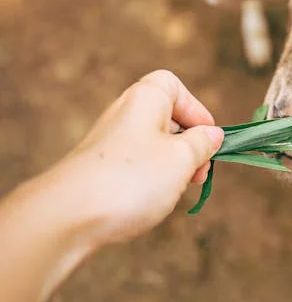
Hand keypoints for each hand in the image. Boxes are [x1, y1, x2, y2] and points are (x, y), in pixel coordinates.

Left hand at [47, 70, 223, 250]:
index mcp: (146, 98)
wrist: (68, 215)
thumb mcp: (182, 159)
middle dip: (189, 145)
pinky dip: (150, 180)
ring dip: (172, 166)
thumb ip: (202, 144)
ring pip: (152, 146)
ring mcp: (109, 142)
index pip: (174, 86)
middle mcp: (125, 113)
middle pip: (166, 118)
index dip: (196, 109)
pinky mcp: (99, 168)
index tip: (208, 138)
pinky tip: (151, 203)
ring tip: (177, 192)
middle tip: (200, 174)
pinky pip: (135, 165)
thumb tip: (212, 134)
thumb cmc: (132, 179)